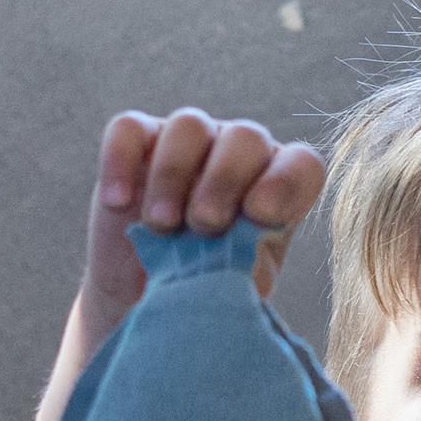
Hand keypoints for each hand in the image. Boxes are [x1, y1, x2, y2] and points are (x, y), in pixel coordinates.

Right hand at [78, 105, 325, 343]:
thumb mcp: (235, 289)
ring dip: (173, 174)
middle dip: (224, 180)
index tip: (260, 217)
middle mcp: (240, 155)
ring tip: (162, 225)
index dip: (286, 182)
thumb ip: (248, 273)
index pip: (300, 165)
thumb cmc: (205, 288)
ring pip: (189, 126)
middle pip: (245, 137)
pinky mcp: (138, 142)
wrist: (145, 295)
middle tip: (205, 225)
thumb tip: (246, 268)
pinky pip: (128, 129)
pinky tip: (119, 204)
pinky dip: (120, 161)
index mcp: (278, 188)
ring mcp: (190, 142)